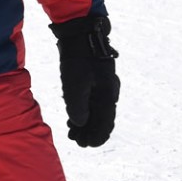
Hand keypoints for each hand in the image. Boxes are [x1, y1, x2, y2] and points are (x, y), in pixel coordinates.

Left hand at [52, 15, 119, 147]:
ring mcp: (102, 86)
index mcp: (108, 95)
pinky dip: (83, 112)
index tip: (87, 145)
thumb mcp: (74, 85)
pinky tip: (74, 119)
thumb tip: (80, 123)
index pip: (106, 123)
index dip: (97, 137)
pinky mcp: (94, 81)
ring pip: (96, 111)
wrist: (80, 34)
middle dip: (90, 132)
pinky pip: (91, 102)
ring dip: (85, 123)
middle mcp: (108, 93)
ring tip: (73, 133)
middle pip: (102, 119)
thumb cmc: (78, 59)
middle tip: (77, 141)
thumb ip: (77, 107)